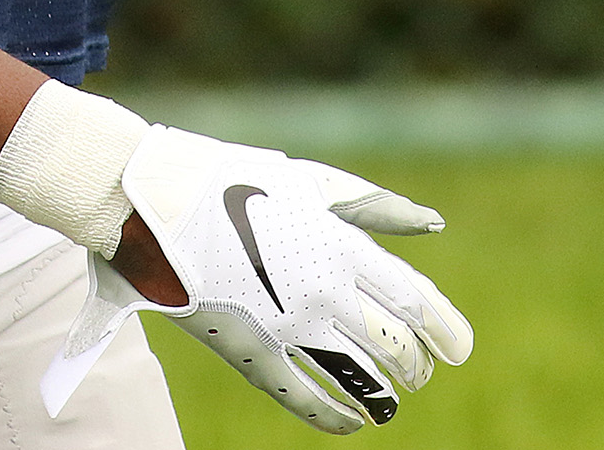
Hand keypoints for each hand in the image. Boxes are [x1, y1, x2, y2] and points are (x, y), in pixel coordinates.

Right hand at [44, 129, 472, 433]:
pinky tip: (351, 424)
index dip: (444, 330)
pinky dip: (333, 417)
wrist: (145, 198)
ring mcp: (284, 321)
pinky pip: (301, 396)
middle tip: (417, 372)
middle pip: (392, 341)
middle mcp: (320, 287)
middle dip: (413, 363)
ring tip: (389, 404)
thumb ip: (372, 205)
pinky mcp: (247, 347)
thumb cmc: (228, 179)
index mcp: (338, 243)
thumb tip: (431, 223)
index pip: (413, 300)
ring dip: (381, 394)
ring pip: (356, 373)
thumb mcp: (308, 181)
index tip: (459, 349)